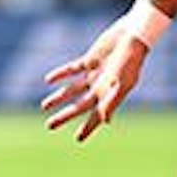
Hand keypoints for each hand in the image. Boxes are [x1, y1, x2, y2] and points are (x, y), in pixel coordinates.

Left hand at [40, 24, 151, 141]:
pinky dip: (61, 74)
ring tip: (44, 106)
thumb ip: (112, 101)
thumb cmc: (131, 61)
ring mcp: (94, 74)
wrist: (133, 36)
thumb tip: (105, 121)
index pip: (96, 117)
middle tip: (50, 126)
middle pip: (79, 106)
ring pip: (72, 90)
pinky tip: (48, 80)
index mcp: (109, 96)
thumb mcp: (122, 83)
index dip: (88, 128)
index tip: (78, 139)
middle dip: (65, 116)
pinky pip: (72, 70)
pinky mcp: (89, 60)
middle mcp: (100, 88)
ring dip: (58, 98)